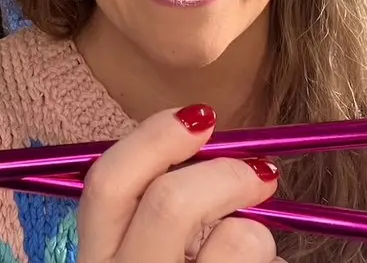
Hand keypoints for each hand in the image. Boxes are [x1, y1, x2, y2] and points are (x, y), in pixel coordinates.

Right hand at [77, 105, 283, 262]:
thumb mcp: (147, 259)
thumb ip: (161, 215)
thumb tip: (208, 148)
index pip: (106, 182)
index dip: (155, 138)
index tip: (201, 118)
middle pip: (168, 202)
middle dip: (224, 175)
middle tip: (259, 175)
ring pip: (236, 240)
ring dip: (260, 239)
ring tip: (255, 259)